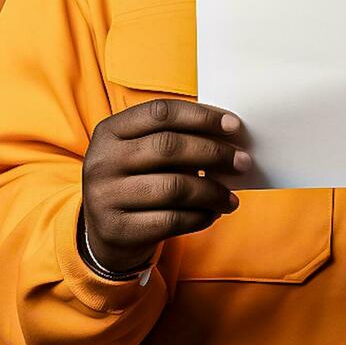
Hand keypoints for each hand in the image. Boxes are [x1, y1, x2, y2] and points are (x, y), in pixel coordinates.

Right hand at [82, 98, 249, 272]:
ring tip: (231, 197)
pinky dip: (200, 217)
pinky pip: (171, 220)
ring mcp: (106, 196)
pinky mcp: (118, 229)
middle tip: (242, 162)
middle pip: (168, 147)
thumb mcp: (142, 153)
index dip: (201, 116)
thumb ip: (176, 139)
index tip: (234, 126)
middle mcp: (103, 161)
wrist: (104, 231)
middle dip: (213, 153)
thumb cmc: (137, 180)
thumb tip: (228, 137)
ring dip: (212, 191)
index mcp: (110, 131)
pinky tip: (213, 213)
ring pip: (173, 187)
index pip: (160, 113)